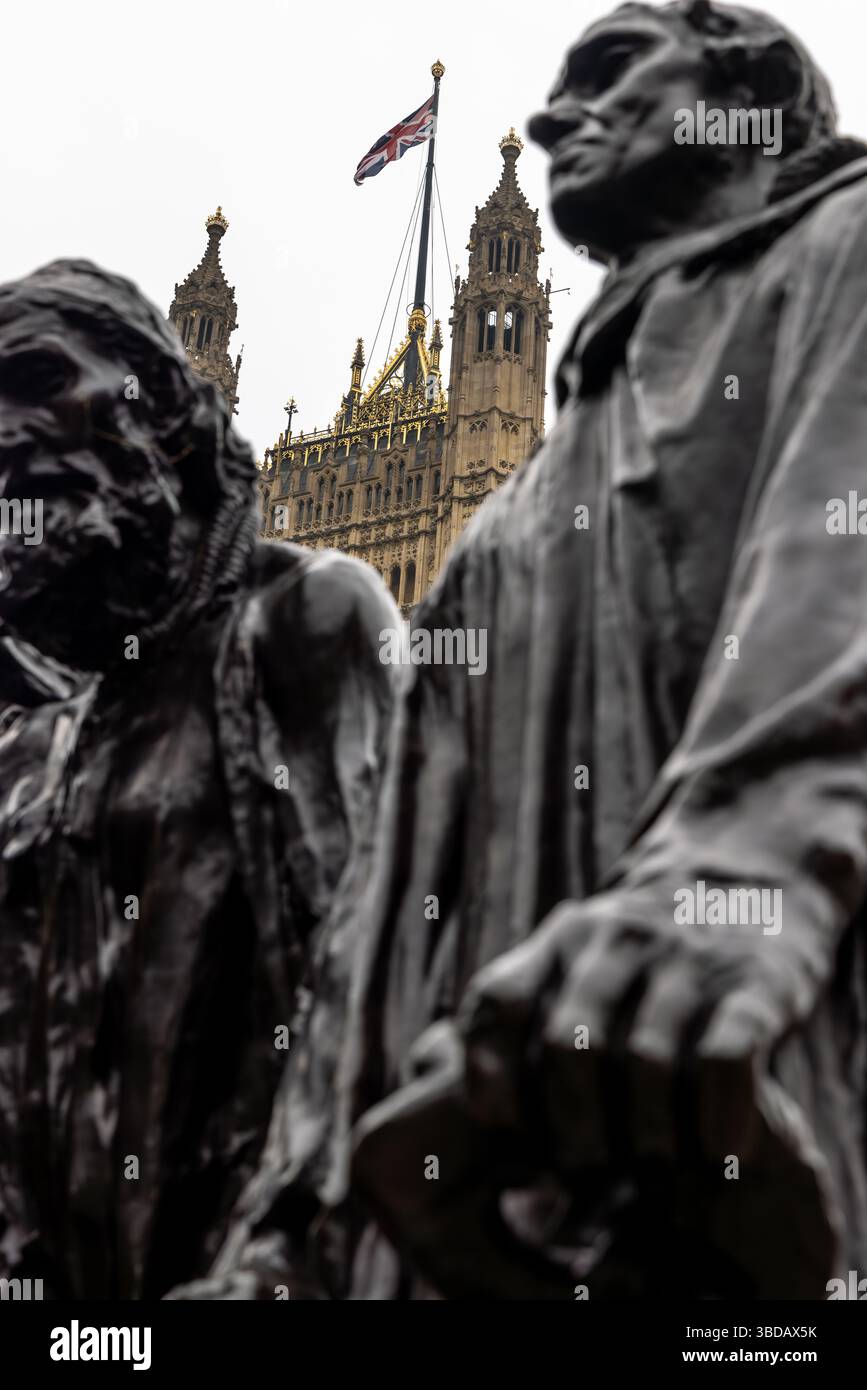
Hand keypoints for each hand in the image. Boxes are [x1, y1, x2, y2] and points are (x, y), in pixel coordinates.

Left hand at [458, 892, 816, 1173]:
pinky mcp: (756, 983)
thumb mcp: (572, 958)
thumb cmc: (641, 957)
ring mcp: (687, 959)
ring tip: (648, 1163)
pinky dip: (716, 1118)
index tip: (500, 1128)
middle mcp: (616, 940)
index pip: (498, 1000)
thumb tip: (420, 1063)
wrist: (751, 877)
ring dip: (643, 1135)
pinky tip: (715, 1151)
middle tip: (584, 1169)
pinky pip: (726, 1061)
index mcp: (559, 939)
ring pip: (646, 1063)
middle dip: (569, 1126)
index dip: (486, 1073)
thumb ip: (512, 1007)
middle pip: (569, 1045)